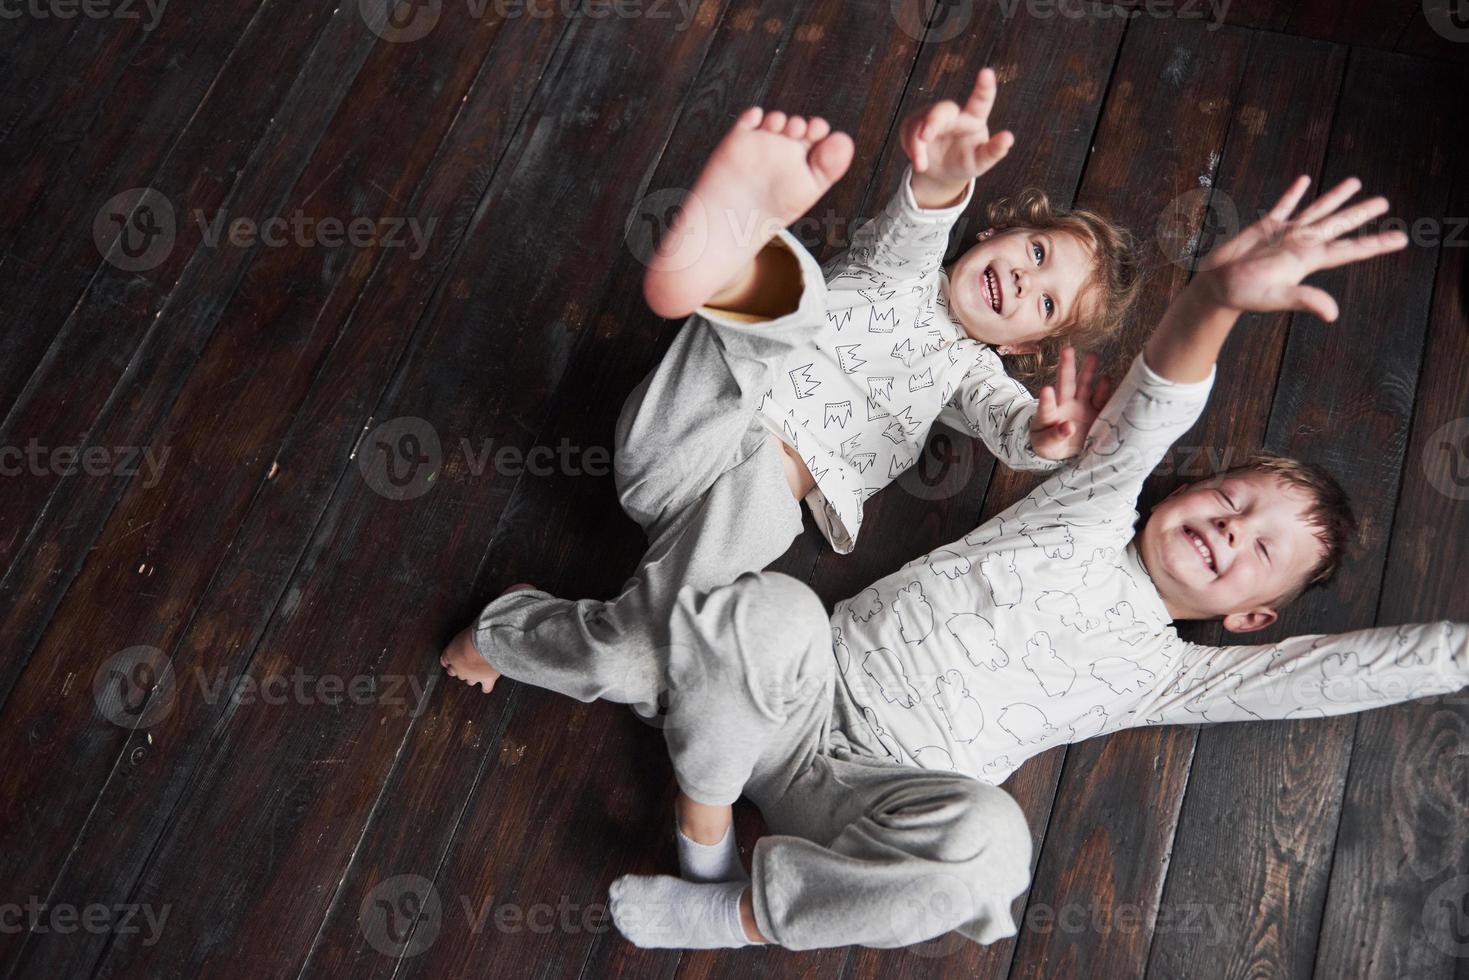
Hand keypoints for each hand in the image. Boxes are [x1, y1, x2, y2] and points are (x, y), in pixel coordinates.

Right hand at [900, 68, 1014, 206]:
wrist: (941, 172)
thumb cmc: (965, 163)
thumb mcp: (980, 163)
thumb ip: (994, 152)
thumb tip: (1009, 138)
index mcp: (974, 118)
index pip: (981, 100)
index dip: (984, 86)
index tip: (987, 72)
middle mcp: (953, 112)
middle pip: (942, 110)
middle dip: (932, 122)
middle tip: (924, 137)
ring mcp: (932, 115)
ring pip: (920, 123)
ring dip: (917, 147)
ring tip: (922, 166)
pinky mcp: (914, 122)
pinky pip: (908, 131)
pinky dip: (910, 148)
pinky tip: (918, 160)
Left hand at [1030, 348, 1112, 459]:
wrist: (1063, 449)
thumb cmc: (1050, 443)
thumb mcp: (1047, 444)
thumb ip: (1056, 436)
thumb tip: (1069, 427)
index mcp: (1049, 414)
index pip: (1046, 408)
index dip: (1047, 400)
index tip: (1046, 390)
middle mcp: (1065, 405)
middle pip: (1065, 385)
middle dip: (1066, 367)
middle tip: (1066, 349)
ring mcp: (1081, 407)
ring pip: (1084, 385)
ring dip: (1088, 371)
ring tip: (1092, 355)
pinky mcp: (1095, 413)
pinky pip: (1100, 400)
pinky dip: (1103, 390)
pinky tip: (1106, 377)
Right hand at [1194, 175, 1408, 320]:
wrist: (1216, 288)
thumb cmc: (1244, 294)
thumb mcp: (1276, 297)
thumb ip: (1305, 299)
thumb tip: (1333, 313)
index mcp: (1308, 259)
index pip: (1349, 249)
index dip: (1376, 244)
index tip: (1402, 239)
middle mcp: (1301, 245)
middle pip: (1338, 224)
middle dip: (1361, 213)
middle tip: (1385, 202)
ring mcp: (1284, 235)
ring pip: (1316, 211)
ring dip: (1335, 197)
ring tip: (1355, 182)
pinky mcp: (1265, 228)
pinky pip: (1284, 206)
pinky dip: (1293, 194)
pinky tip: (1304, 181)